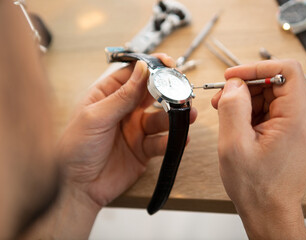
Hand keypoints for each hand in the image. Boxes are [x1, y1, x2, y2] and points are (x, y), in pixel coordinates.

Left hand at [57, 54, 196, 206]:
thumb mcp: (96, 116)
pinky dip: (172, 139)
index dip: (151, 67)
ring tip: (188, 114)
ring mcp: (135, 129)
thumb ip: (122, 95)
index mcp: (107, 96)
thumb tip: (142, 69)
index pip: (133, 74)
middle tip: (182, 91)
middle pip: (151, 94)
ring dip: (176, 115)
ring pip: (161, 117)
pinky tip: (181, 138)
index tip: (168, 63)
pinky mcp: (143, 149)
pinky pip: (162, 141)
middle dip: (168, 91)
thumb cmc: (75, 149)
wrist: (77, 187)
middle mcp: (123, 110)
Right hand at [211, 60, 305, 238]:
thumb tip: (234, 84)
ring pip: (270, 95)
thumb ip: (232, 107)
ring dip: (245, 99)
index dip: (256, 66)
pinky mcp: (291, 131)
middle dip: (245, 86)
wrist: (269, 210)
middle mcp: (304, 118)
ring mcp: (299, 125)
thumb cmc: (256, 186)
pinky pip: (270, 109)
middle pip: (275, 82)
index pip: (286, 70)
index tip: (233, 76)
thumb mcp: (234, 144)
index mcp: (297, 118)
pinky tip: (235, 124)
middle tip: (221, 98)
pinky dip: (250, 111)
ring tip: (224, 114)